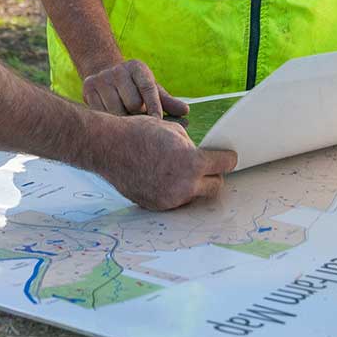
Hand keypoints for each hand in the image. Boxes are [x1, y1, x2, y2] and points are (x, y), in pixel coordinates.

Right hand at [81, 58, 188, 117]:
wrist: (105, 75)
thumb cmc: (135, 88)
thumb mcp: (151, 91)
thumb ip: (167, 102)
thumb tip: (186, 111)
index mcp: (137, 68)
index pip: (149, 89)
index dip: (155, 107)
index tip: (158, 122)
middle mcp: (118, 70)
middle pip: (132, 103)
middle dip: (137, 115)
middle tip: (138, 118)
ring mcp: (102, 78)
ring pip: (116, 111)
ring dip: (123, 120)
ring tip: (125, 119)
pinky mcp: (88, 88)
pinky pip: (101, 113)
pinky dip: (109, 121)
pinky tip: (112, 121)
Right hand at [98, 116, 237, 210]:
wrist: (108, 147)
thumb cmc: (138, 133)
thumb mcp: (173, 130)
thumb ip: (191, 146)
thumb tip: (199, 154)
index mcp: (192, 163)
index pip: (225, 165)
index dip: (227, 158)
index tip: (228, 158)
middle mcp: (184, 186)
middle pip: (215, 186)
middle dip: (213, 176)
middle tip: (207, 167)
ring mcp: (170, 199)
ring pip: (194, 195)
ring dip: (192, 184)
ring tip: (178, 170)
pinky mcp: (157, 206)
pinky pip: (175, 200)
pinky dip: (174, 190)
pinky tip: (163, 177)